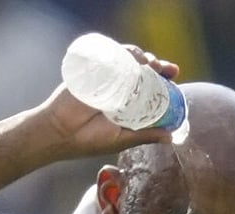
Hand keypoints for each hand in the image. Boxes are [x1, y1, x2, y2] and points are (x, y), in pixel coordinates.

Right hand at [39, 46, 180, 158]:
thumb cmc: (88, 140)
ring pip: (129, 60)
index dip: (164, 80)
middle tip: (167, 68)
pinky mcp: (92, 69)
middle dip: (158, 65)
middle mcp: (119, 89)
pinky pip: (110, 55)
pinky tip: (134, 57)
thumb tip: (171, 137)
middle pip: (142, 70)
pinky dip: (124, 52)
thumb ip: (145, 136)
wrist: (60, 133)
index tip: (175, 75)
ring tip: (151, 63)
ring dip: (143, 57)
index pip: (151, 87)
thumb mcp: (122, 139)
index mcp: (128, 104)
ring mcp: (106, 78)